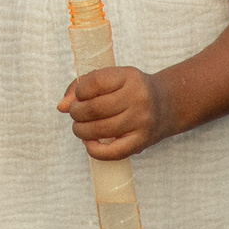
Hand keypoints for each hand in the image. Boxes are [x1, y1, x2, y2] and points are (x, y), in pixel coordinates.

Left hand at [58, 62, 172, 159]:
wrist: (168, 105)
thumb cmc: (132, 90)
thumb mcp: (114, 78)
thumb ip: (83, 86)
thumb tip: (60, 106)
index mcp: (130, 77)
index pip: (95, 82)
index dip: (79, 91)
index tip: (80, 96)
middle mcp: (138, 98)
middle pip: (94, 108)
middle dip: (76, 112)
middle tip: (76, 113)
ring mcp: (141, 121)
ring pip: (99, 129)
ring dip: (81, 130)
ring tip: (81, 127)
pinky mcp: (142, 142)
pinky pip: (112, 152)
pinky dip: (94, 150)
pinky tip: (90, 142)